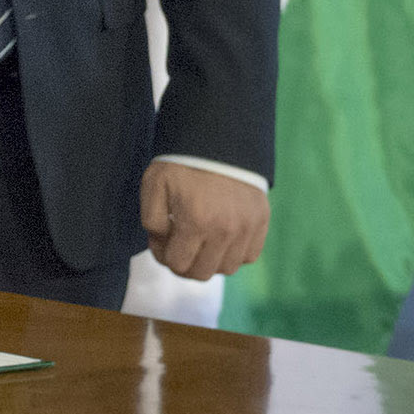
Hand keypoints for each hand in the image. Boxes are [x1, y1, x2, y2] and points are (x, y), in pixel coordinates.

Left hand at [141, 162, 271, 281]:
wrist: (219, 140)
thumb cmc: (182, 163)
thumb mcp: (154, 186)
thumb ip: (152, 221)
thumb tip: (162, 244)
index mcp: (195, 222)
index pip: (178, 264)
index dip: (164, 257)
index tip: (162, 241)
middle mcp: (224, 231)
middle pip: (202, 273)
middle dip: (184, 264)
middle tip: (178, 246)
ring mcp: (246, 228)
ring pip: (227, 268)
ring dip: (209, 261)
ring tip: (199, 241)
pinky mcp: (261, 222)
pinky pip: (249, 256)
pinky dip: (234, 254)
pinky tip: (220, 238)